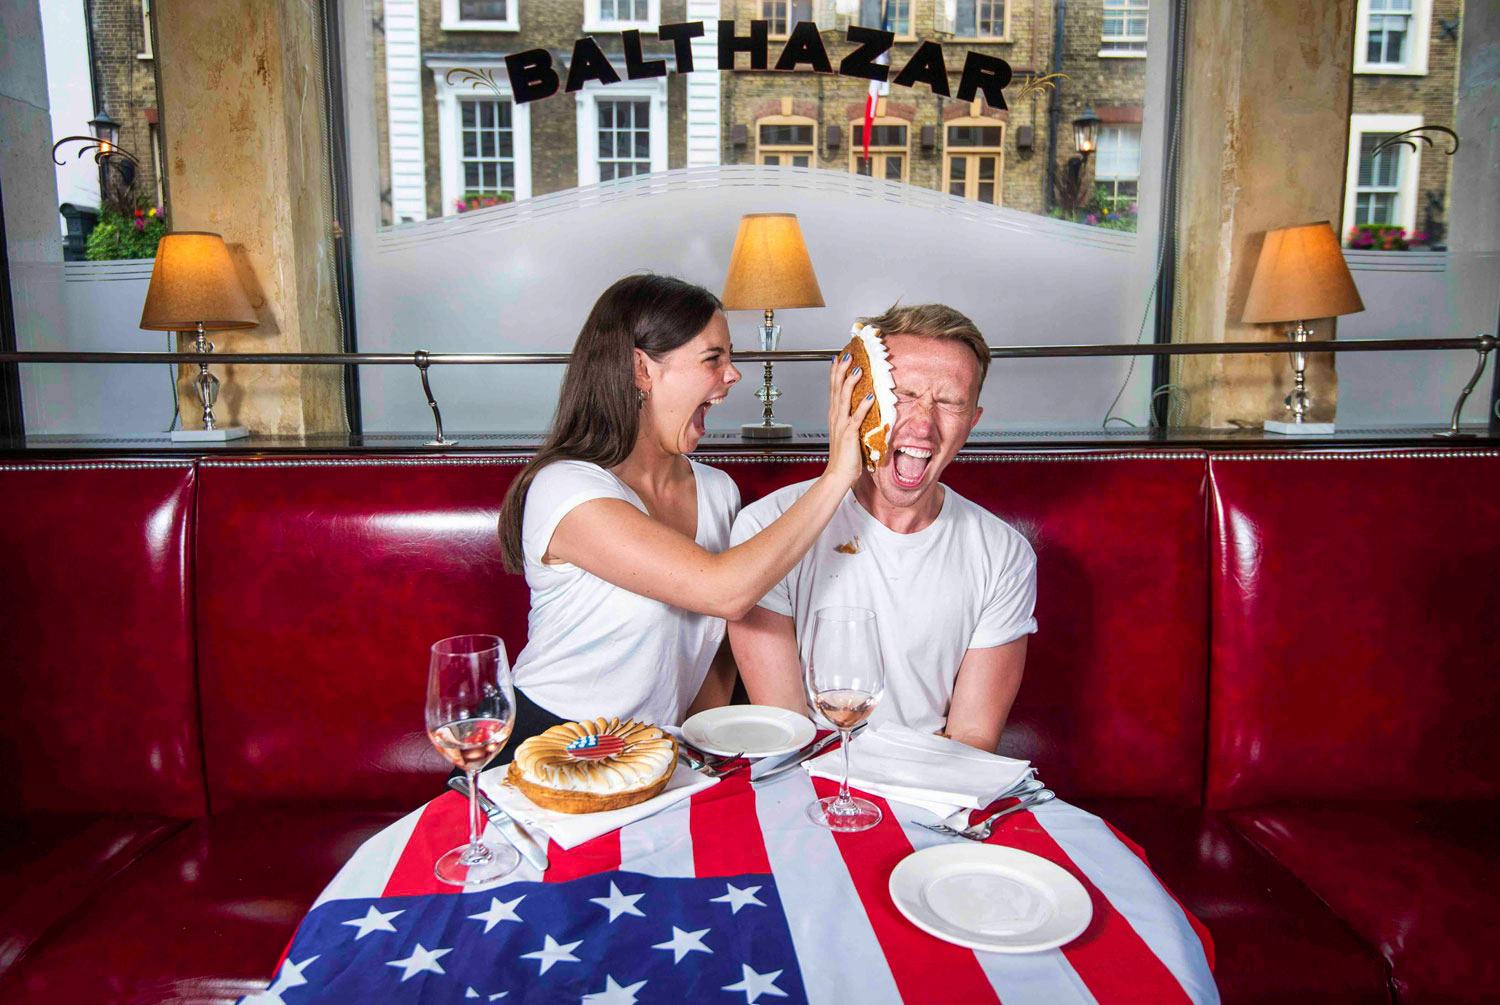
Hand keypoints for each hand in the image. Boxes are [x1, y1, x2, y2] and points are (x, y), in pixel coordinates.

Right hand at [825, 352, 875, 487]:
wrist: (838, 474)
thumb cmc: (845, 456)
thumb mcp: (847, 433)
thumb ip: (852, 419)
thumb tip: (863, 407)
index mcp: (835, 416)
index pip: (834, 389)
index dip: (836, 373)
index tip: (840, 358)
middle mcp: (836, 417)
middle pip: (837, 389)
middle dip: (841, 371)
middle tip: (847, 355)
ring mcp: (842, 425)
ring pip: (844, 399)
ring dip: (851, 383)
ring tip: (857, 369)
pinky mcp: (850, 434)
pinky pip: (857, 417)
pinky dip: (864, 406)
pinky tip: (870, 396)